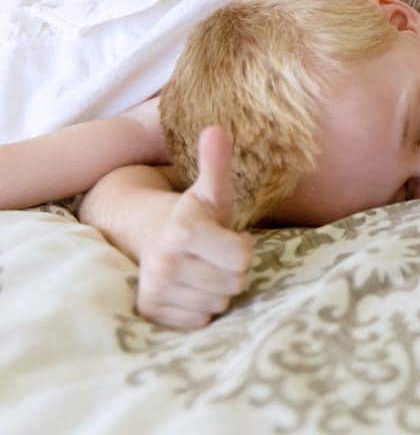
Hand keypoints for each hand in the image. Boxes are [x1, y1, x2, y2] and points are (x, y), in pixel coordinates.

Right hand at [136, 126, 253, 328]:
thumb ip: (217, 163)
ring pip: (219, 303)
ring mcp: (155, 289)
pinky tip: (188, 286)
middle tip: (213, 254)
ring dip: (217, 288)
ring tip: (200, 268)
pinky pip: (201, 319)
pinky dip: (200, 306)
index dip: (242, 246)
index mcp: (183, 231)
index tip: (228, 235)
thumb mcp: (210, 192)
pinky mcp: (151, 312)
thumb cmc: (193, 216)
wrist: (147, 236)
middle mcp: (164, 263)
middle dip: (231, 269)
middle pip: (234, 283)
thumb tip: (217, 129)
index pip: (242, 258)